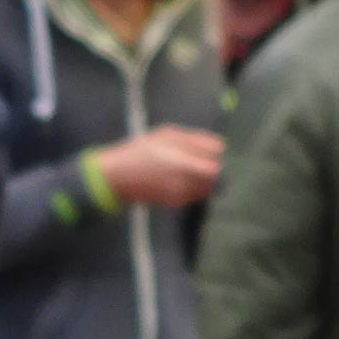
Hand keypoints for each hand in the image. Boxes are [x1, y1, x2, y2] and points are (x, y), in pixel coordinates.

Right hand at [95, 126, 223, 208]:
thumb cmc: (141, 150)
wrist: (118, 177)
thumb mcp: (167, 135)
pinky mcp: (176, 203)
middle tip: (206, 159)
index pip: (217, 168)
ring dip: (206, 179)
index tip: (216, 153)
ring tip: (192, 167)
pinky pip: (195, 195)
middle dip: (215, 170)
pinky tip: (180, 177)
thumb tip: (221, 147)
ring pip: (207, 189)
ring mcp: (181, 196)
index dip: (220, 160)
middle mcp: (186, 185)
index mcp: (184, 165)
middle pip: (216, 180)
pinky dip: (195, 186)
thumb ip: (196, 140)